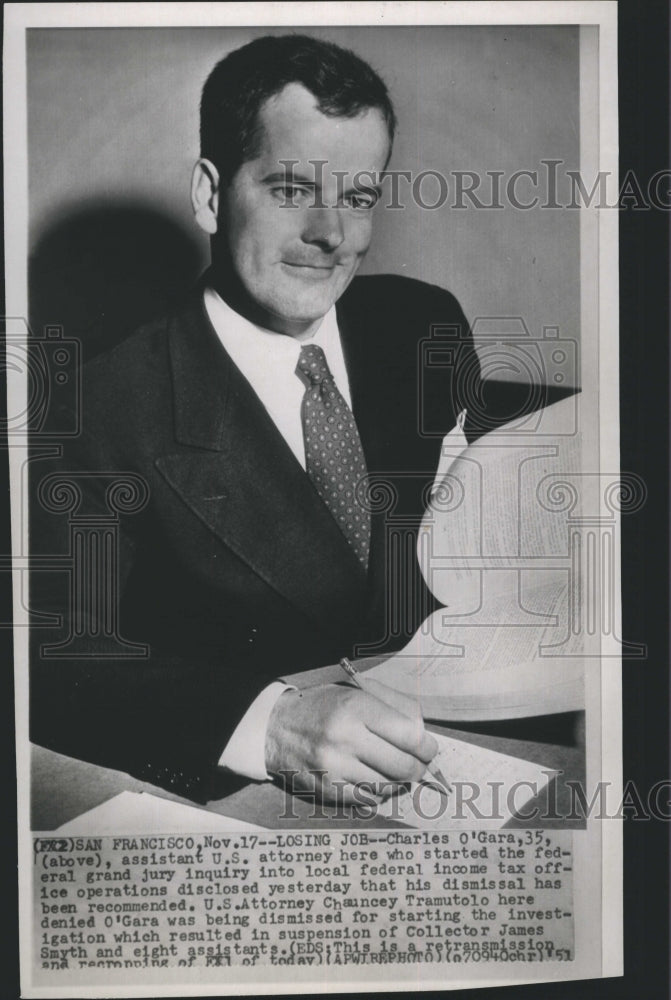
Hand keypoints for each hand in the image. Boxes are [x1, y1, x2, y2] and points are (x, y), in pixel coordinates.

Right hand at [264, 681, 437, 803]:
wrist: (275, 728)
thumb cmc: (322, 707)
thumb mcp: (355, 691)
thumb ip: (393, 707)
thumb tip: (424, 735)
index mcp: (355, 707)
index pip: (410, 735)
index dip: (427, 746)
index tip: (429, 749)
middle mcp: (345, 737)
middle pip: (404, 765)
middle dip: (418, 768)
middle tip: (418, 765)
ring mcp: (335, 767)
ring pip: (389, 785)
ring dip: (399, 781)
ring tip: (396, 770)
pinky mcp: (328, 790)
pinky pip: (369, 799)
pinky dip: (379, 792)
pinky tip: (375, 779)